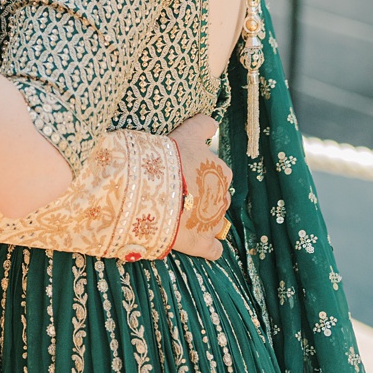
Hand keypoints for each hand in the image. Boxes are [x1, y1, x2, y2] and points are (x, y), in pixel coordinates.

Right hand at [169, 114, 230, 259]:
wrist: (151, 189)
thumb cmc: (169, 159)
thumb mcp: (187, 133)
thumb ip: (203, 125)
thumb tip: (212, 123)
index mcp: (221, 172)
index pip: (219, 173)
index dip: (201, 175)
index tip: (186, 175)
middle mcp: (222, 196)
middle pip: (217, 198)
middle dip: (204, 199)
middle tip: (180, 197)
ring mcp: (212, 221)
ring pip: (215, 221)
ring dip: (203, 221)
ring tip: (182, 220)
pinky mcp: (201, 243)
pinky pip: (213, 249)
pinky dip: (209, 249)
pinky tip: (200, 246)